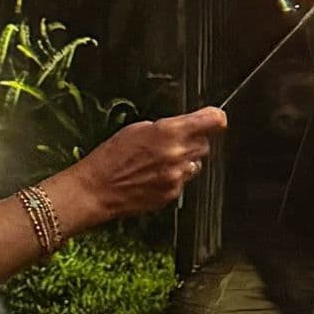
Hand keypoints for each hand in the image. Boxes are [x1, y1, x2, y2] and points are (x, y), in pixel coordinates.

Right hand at [62, 109, 227, 223]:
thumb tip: (187, 126)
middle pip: (205, 144)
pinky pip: (183, 182)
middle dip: (193, 142)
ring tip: (159, 162)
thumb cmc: (111, 156)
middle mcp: (177, 154)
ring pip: (195, 164)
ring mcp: (176, 177)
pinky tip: (154, 176)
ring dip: (184, 161)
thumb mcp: (138, 129)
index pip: (213, 122)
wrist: (97, 189)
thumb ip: (167, 127)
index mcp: (169, 132)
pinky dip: (174, 178)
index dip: (215, 119)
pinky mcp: (172, 194)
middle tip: (173, 143)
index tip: (215, 119)